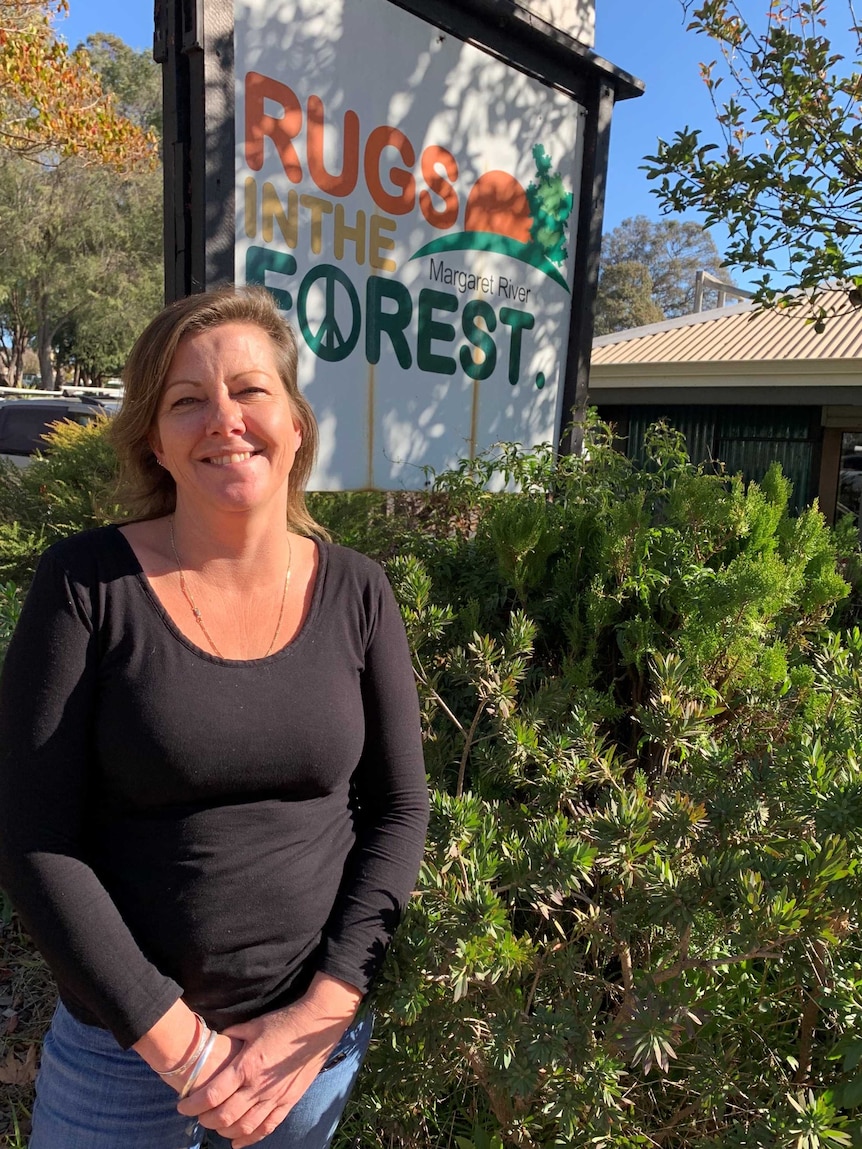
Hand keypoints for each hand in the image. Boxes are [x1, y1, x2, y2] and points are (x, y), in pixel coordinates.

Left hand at [176, 974, 361, 1148]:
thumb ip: (233, 1035)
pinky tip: (238, 1141)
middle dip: (206, 1120)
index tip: (182, 1106)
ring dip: (225, 1131)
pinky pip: (267, 1128)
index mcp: (247, 1066)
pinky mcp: (288, 1102)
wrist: (316, 1028)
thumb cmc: (284, 1022)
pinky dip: (250, 1139)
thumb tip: (217, 1040)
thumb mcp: (254, 1025)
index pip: (213, 1094)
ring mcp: (275, 1097)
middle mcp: (259, 1087)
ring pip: (244, 1127)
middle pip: (225, 1116)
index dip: (193, 1104)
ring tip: (216, 1126)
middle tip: (197, 1116)